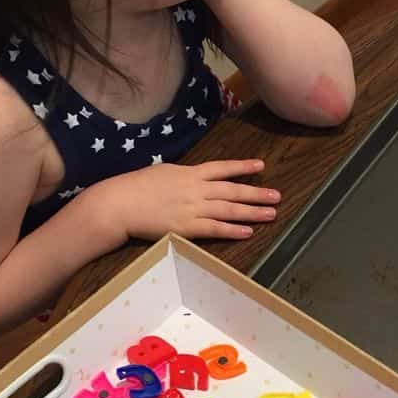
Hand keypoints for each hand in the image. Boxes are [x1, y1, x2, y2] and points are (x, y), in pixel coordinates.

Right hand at [103, 159, 279, 240]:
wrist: (120, 203)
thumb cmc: (136, 187)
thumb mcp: (163, 172)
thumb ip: (183, 176)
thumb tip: (195, 177)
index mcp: (190, 173)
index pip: (222, 168)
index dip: (242, 167)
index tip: (260, 165)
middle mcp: (196, 189)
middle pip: (233, 190)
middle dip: (256, 193)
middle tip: (277, 196)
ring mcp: (193, 209)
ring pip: (229, 210)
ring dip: (252, 212)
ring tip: (271, 214)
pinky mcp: (187, 228)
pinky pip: (216, 229)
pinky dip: (233, 230)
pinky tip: (248, 232)